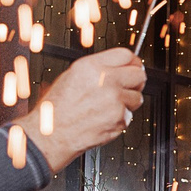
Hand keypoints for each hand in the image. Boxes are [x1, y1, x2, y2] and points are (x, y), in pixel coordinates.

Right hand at [22, 50, 145, 166]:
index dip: (133, 62)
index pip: (126, 55)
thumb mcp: (72, 77)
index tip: (134, 67)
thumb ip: (98, 69)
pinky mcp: (119, 118)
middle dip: (136, 82)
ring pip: (137, 97)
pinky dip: (120, 119)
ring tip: (108, 107)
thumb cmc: (56, 109)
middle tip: (129, 87)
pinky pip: (129, 116)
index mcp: (92, 67)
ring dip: (128, 103)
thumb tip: (119, 67)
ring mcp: (115, 100)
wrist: (51, 135)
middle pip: (139, 74)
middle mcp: (105, 81)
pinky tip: (104, 118)